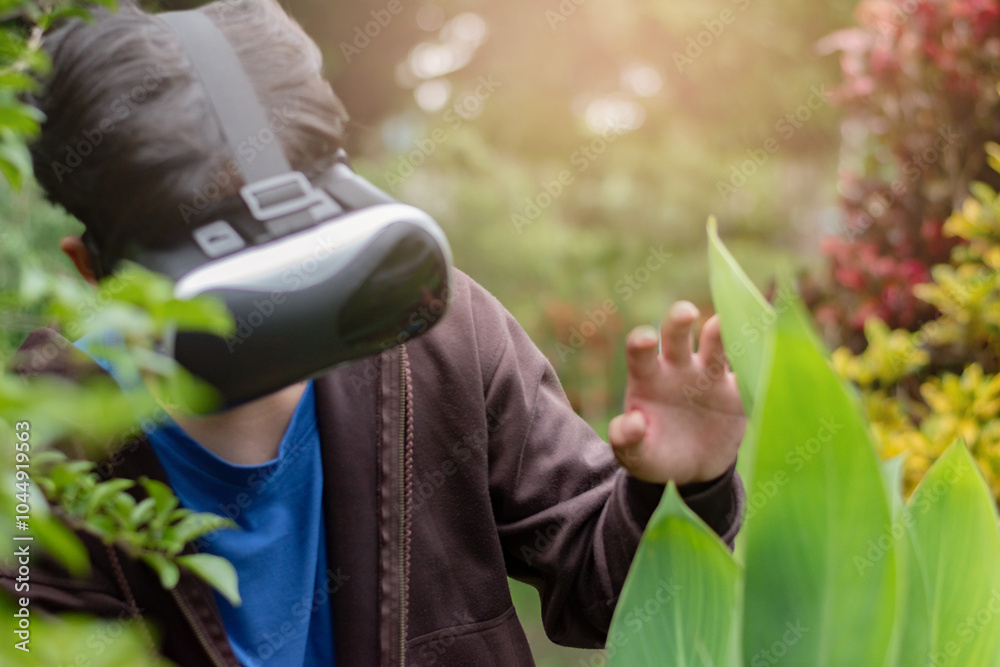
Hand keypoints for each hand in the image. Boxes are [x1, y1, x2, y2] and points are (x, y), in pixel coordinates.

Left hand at [608, 301, 744, 485]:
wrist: (692, 471)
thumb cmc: (655, 455)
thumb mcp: (634, 456)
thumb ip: (625, 440)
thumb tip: (633, 421)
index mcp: (648, 379)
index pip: (640, 353)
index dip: (641, 342)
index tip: (645, 339)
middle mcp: (678, 368)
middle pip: (677, 336)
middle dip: (679, 321)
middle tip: (686, 313)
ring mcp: (709, 376)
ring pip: (716, 344)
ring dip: (721, 331)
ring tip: (724, 323)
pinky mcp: (737, 391)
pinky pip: (749, 373)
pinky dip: (758, 362)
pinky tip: (766, 351)